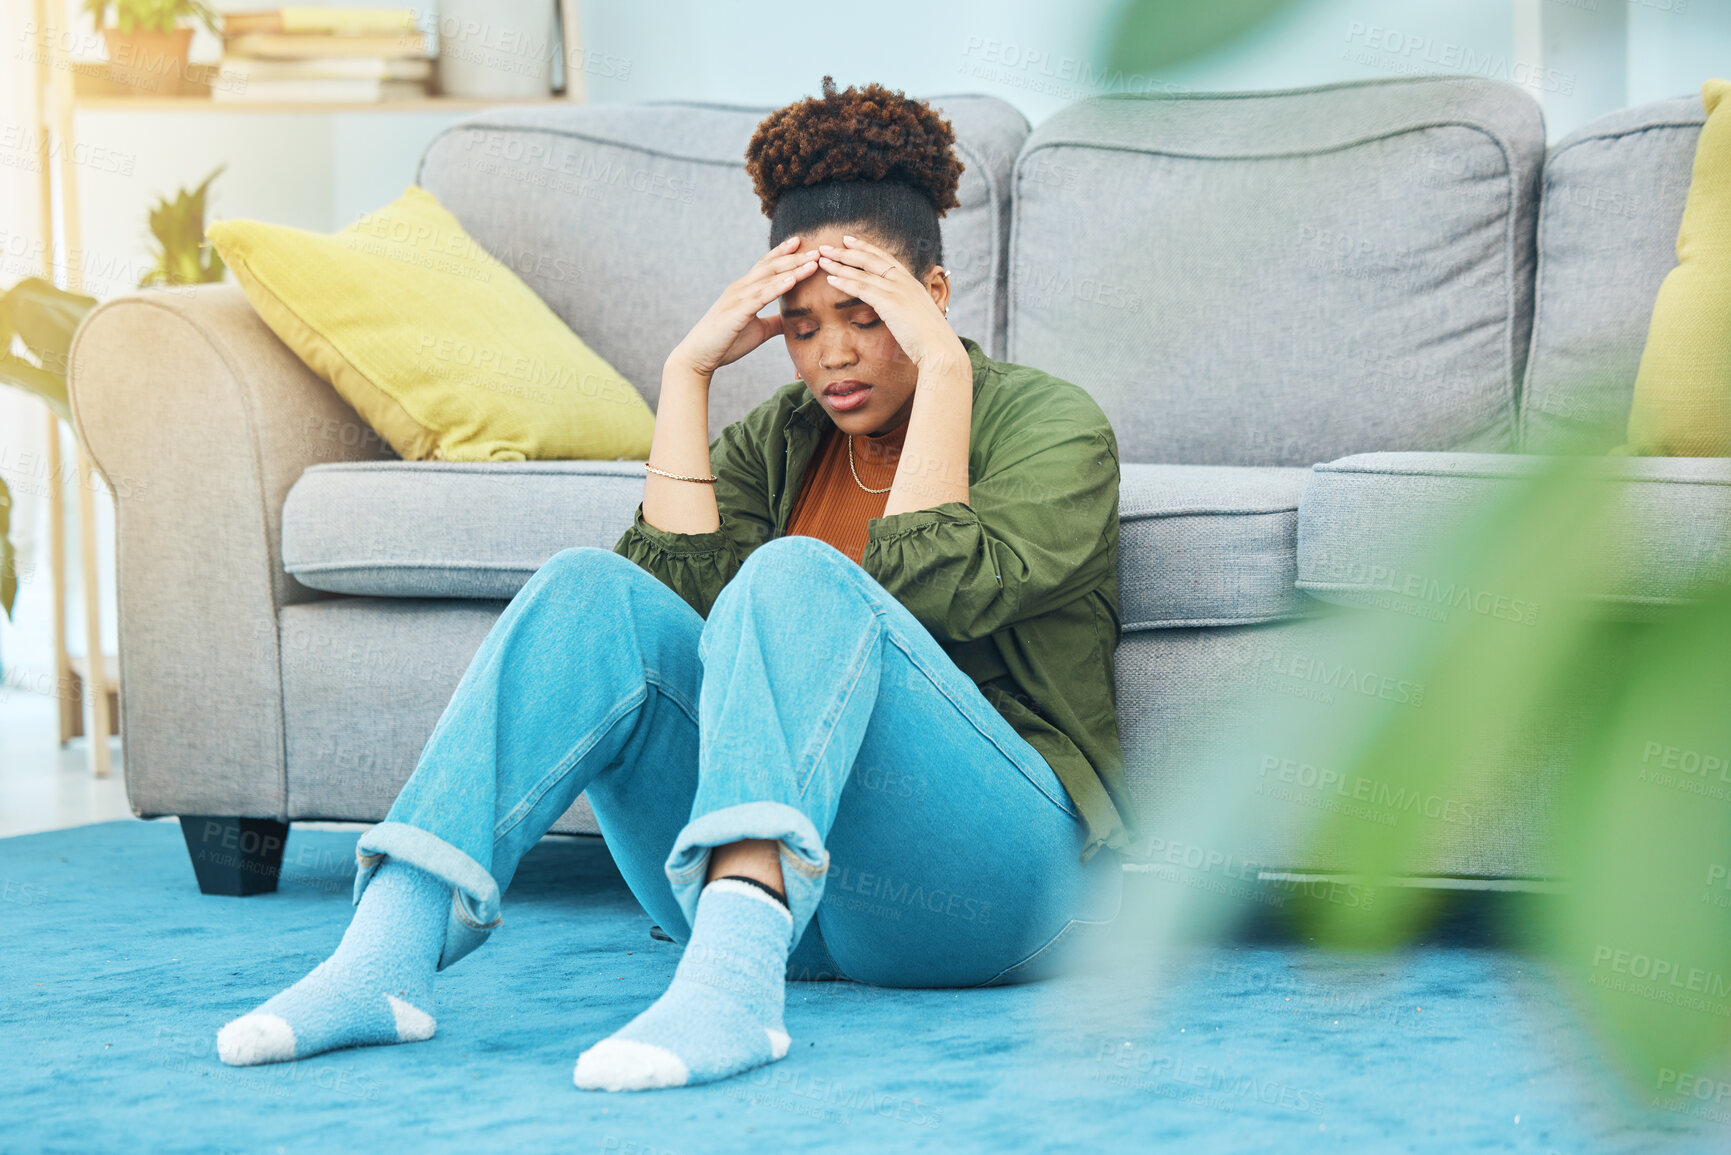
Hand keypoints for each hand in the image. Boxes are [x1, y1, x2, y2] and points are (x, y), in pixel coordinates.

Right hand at [668, 236, 819, 378]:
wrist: (699, 356)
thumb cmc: (726, 342)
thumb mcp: (758, 330)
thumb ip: (775, 321)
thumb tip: (794, 320)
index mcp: (744, 290)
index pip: (766, 266)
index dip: (783, 253)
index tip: (800, 242)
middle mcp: (740, 288)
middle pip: (771, 266)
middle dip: (794, 257)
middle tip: (816, 249)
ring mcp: (738, 298)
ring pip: (769, 278)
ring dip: (793, 268)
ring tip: (812, 261)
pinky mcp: (737, 312)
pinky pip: (761, 296)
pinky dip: (778, 287)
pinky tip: (793, 280)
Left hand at [815, 235, 965, 372]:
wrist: (940, 349)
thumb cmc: (929, 338)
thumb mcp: (917, 315)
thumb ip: (905, 307)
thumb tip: (897, 311)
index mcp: (911, 282)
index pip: (884, 257)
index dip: (865, 247)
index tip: (848, 240)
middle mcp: (904, 281)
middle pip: (870, 259)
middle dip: (845, 251)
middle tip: (826, 246)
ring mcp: (897, 289)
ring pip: (862, 272)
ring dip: (839, 265)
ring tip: (821, 260)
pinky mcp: (890, 302)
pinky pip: (862, 288)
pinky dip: (844, 282)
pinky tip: (830, 279)